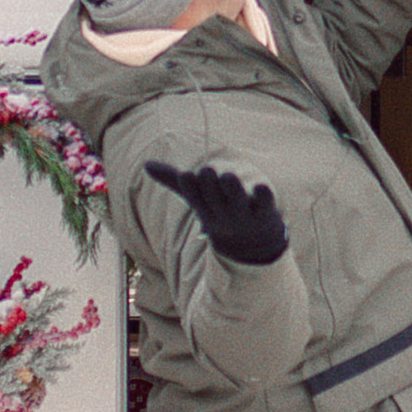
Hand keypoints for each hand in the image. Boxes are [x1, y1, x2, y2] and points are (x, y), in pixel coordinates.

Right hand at [146, 160, 290, 267]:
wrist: (252, 246)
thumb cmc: (220, 213)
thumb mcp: (197, 199)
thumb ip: (173, 181)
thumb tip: (146, 165)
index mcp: (205, 208)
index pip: (195, 197)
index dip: (192, 187)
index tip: (188, 176)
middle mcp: (223, 212)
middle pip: (214, 196)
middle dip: (211, 184)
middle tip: (209, 171)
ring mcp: (244, 212)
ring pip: (237, 199)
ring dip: (232, 188)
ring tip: (228, 177)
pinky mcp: (266, 211)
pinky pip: (265, 204)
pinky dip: (263, 196)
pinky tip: (262, 187)